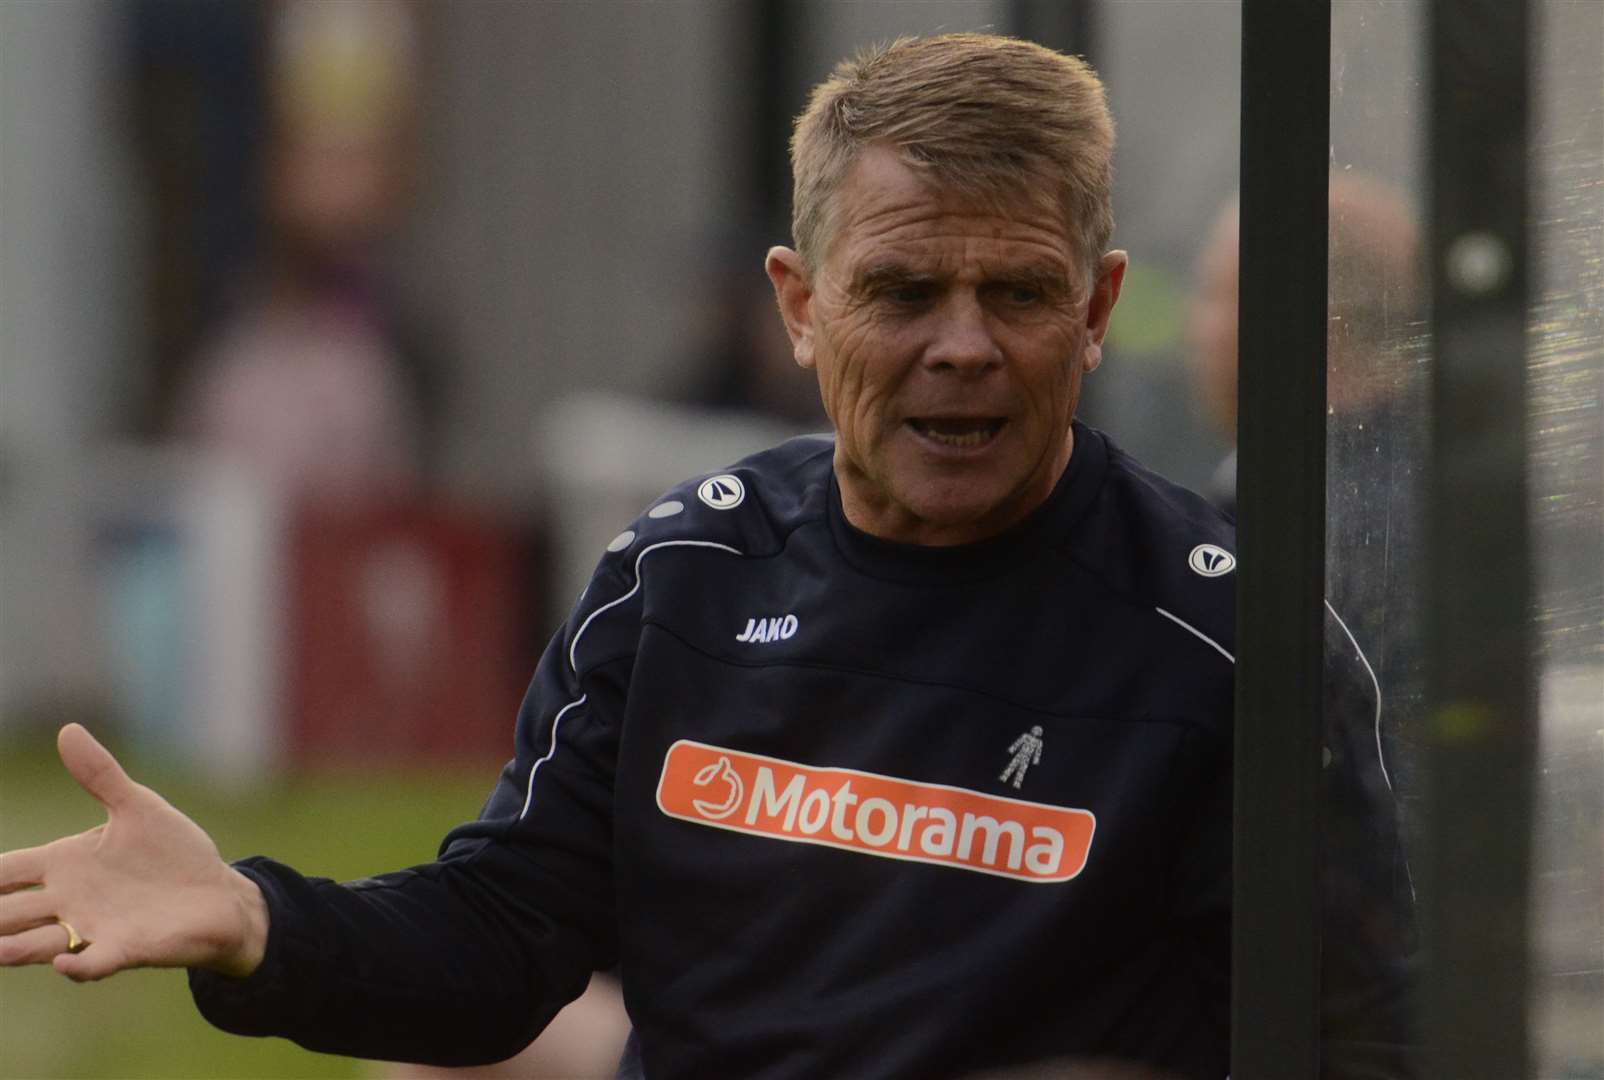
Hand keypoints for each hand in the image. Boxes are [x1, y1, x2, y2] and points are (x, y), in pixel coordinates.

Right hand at [0, 724, 268, 981]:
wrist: (219, 893)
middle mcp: (69, 901)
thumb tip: (68, 729)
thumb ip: (100, 775)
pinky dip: (79, 965)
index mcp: (65, 864)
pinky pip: (94, 963)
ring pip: (37, 943)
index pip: (5, 873)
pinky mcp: (126, 949)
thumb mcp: (137, 807)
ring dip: (15, 948)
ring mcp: (94, 928)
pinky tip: (65, 962)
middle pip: (9, 913)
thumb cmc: (172, 853)